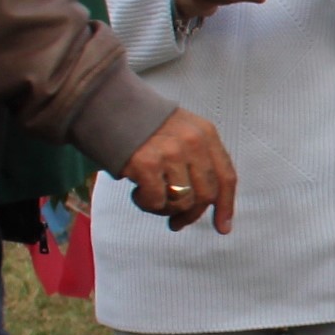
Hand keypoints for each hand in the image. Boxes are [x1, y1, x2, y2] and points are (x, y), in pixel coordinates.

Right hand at [118, 108, 237, 233]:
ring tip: (151, 199)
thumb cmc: (146, 128)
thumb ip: (198, 162)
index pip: (225, 176)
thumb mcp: (183, 133)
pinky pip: (157, 201)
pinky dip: (147, 204)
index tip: (223, 227)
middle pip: (206, 194)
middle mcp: (193, 142)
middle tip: (177, 222)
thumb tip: (207, 205)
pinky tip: (137, 192)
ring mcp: (171, 152)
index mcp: (206, 134)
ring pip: (182, 201)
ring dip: (166, 209)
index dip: (226, 205)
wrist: (108, 107)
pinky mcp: (146, 163)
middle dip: (192, 215)